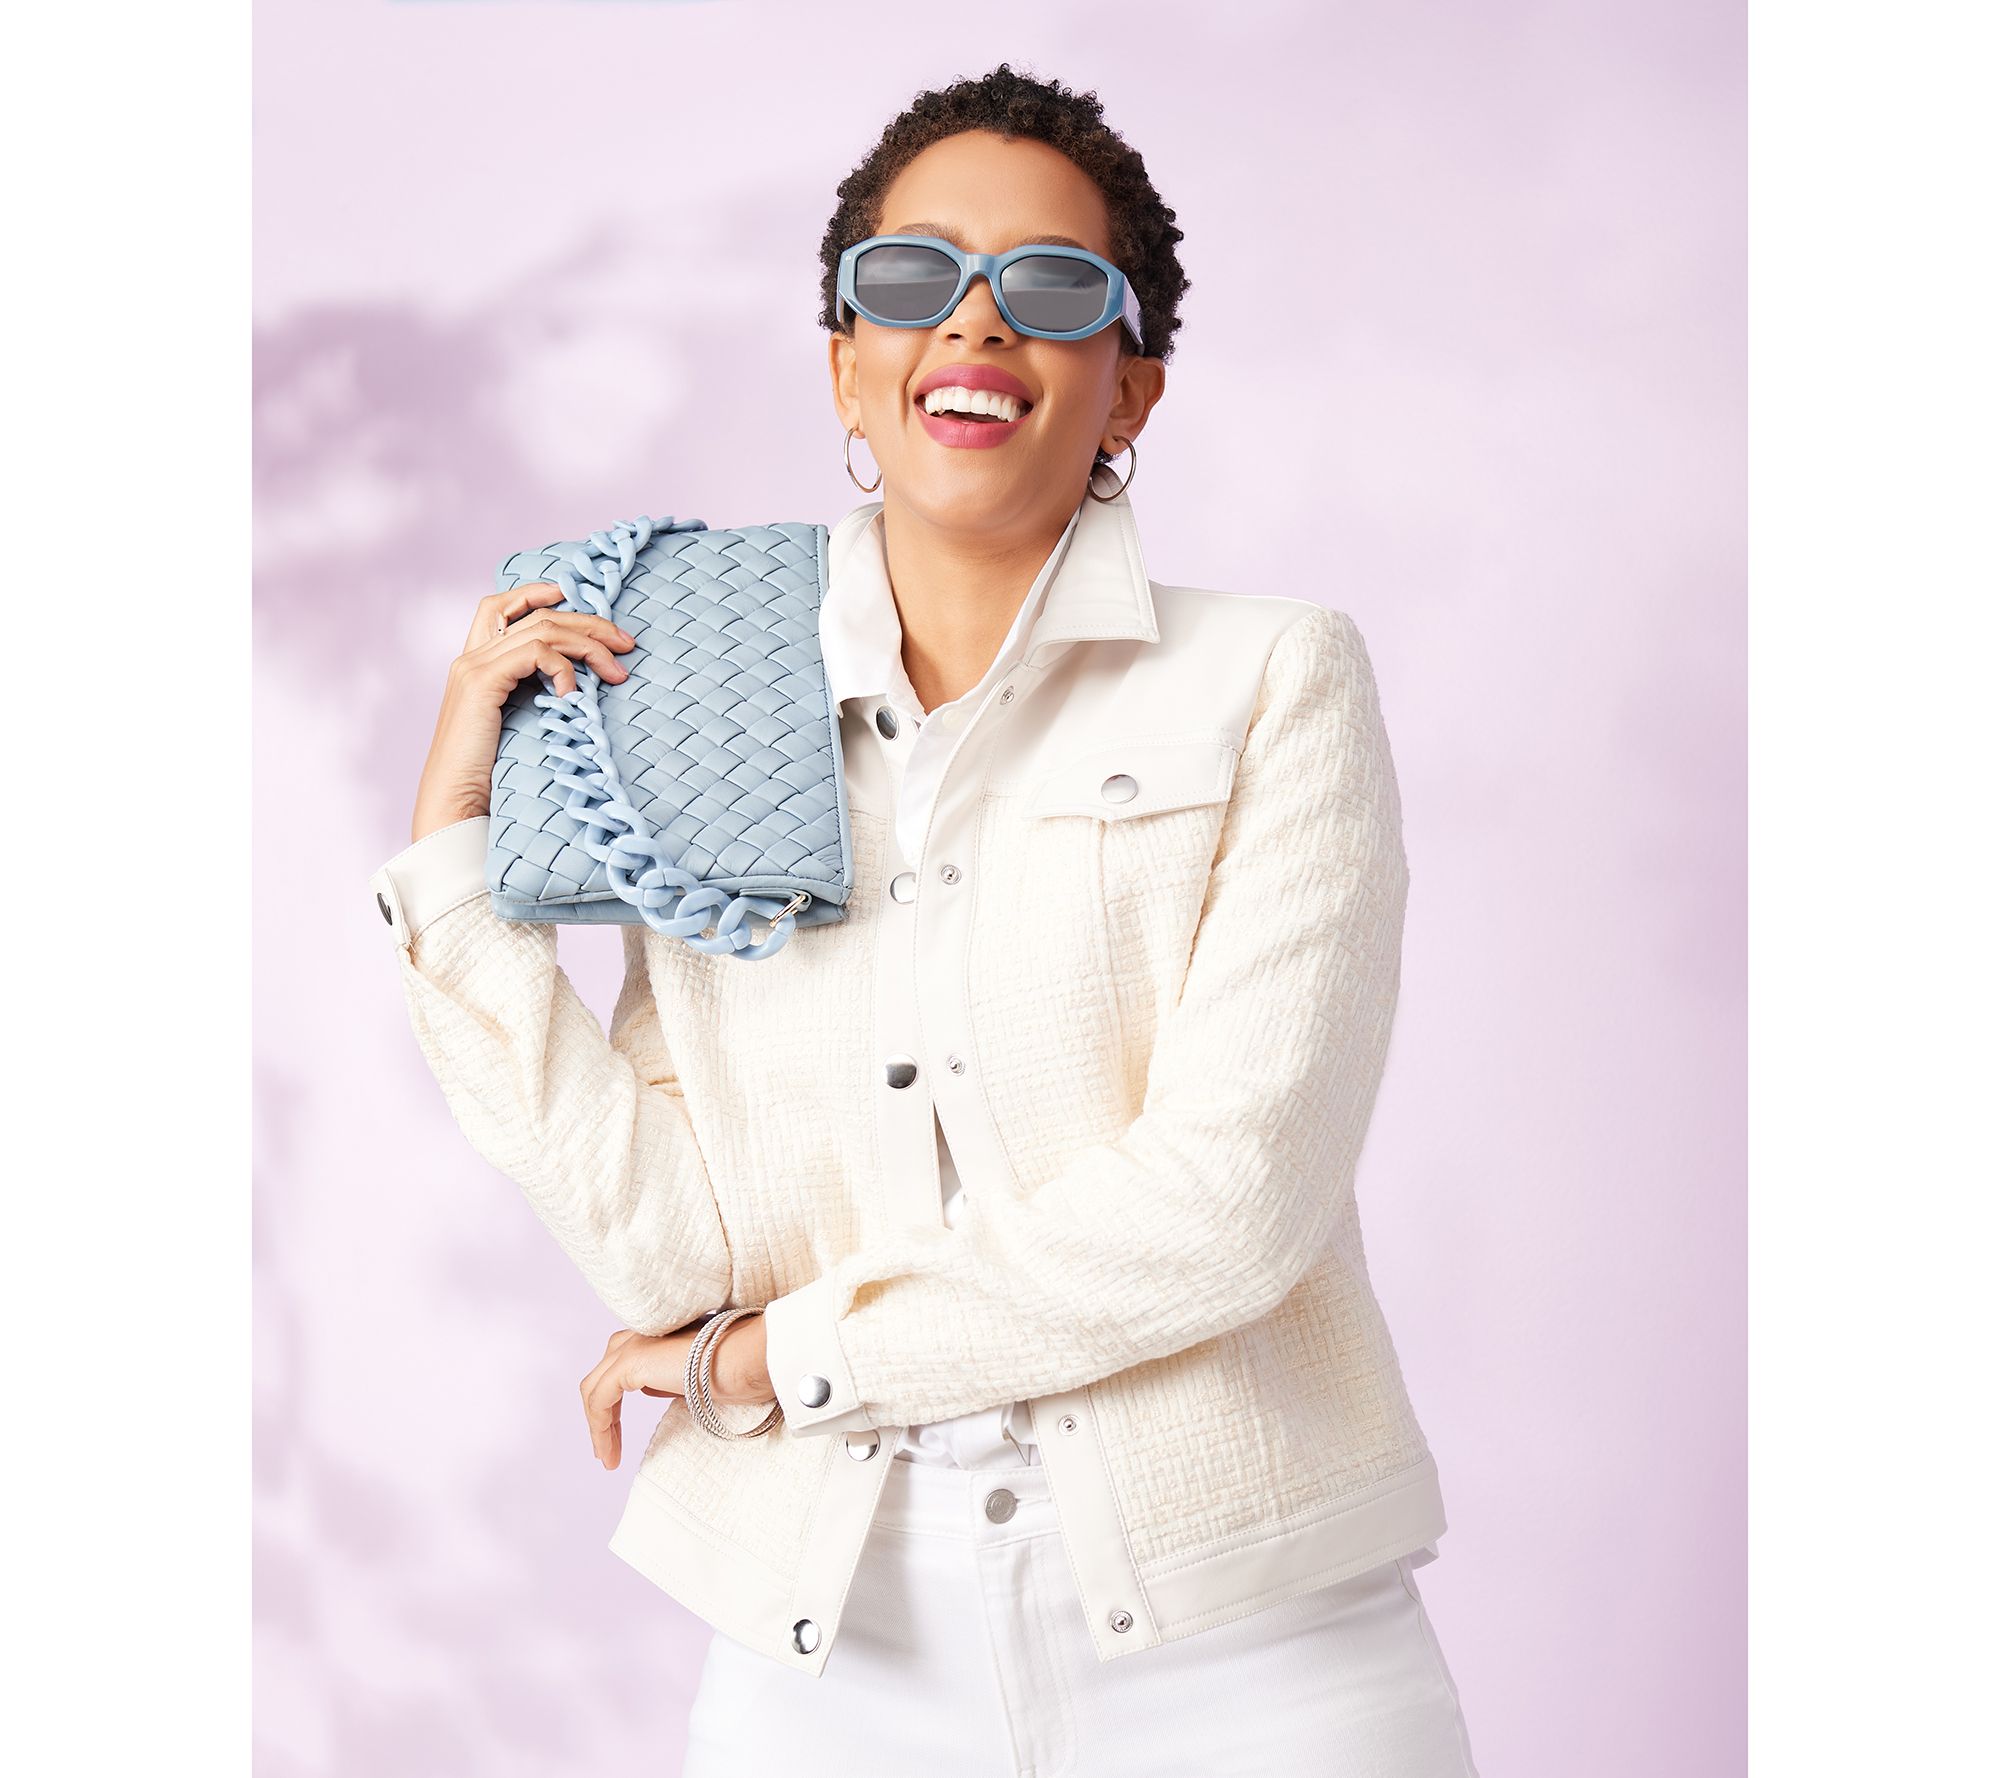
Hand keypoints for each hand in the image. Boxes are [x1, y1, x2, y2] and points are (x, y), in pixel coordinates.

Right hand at [408, 581, 637, 843]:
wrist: (457, 803)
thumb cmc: (490, 775)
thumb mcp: (515, 725)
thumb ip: (531, 696)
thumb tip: (576, 683)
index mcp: (475, 663)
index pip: (500, 606)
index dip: (536, 591)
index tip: (577, 596)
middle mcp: (470, 657)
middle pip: (536, 616)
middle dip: (588, 623)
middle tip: (626, 643)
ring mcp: (473, 667)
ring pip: (542, 630)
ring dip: (589, 645)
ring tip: (617, 671)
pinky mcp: (481, 682)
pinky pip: (534, 653)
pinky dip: (564, 668)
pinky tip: (576, 695)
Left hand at [581, 1315, 773, 1469]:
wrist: (746, 1359)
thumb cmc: (737, 1370)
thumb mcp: (695, 1379)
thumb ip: (669, 1380)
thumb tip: (652, 1388)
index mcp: (655, 1337)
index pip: (621, 1368)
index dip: (615, 1404)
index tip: (618, 1438)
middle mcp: (640, 1335)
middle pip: (602, 1377)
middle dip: (602, 1415)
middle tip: (607, 1449)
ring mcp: (632, 1346)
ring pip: (594, 1389)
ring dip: (598, 1427)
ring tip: (607, 1458)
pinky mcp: (630, 1363)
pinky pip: (599, 1400)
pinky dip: (599, 1428)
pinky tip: (608, 1453)